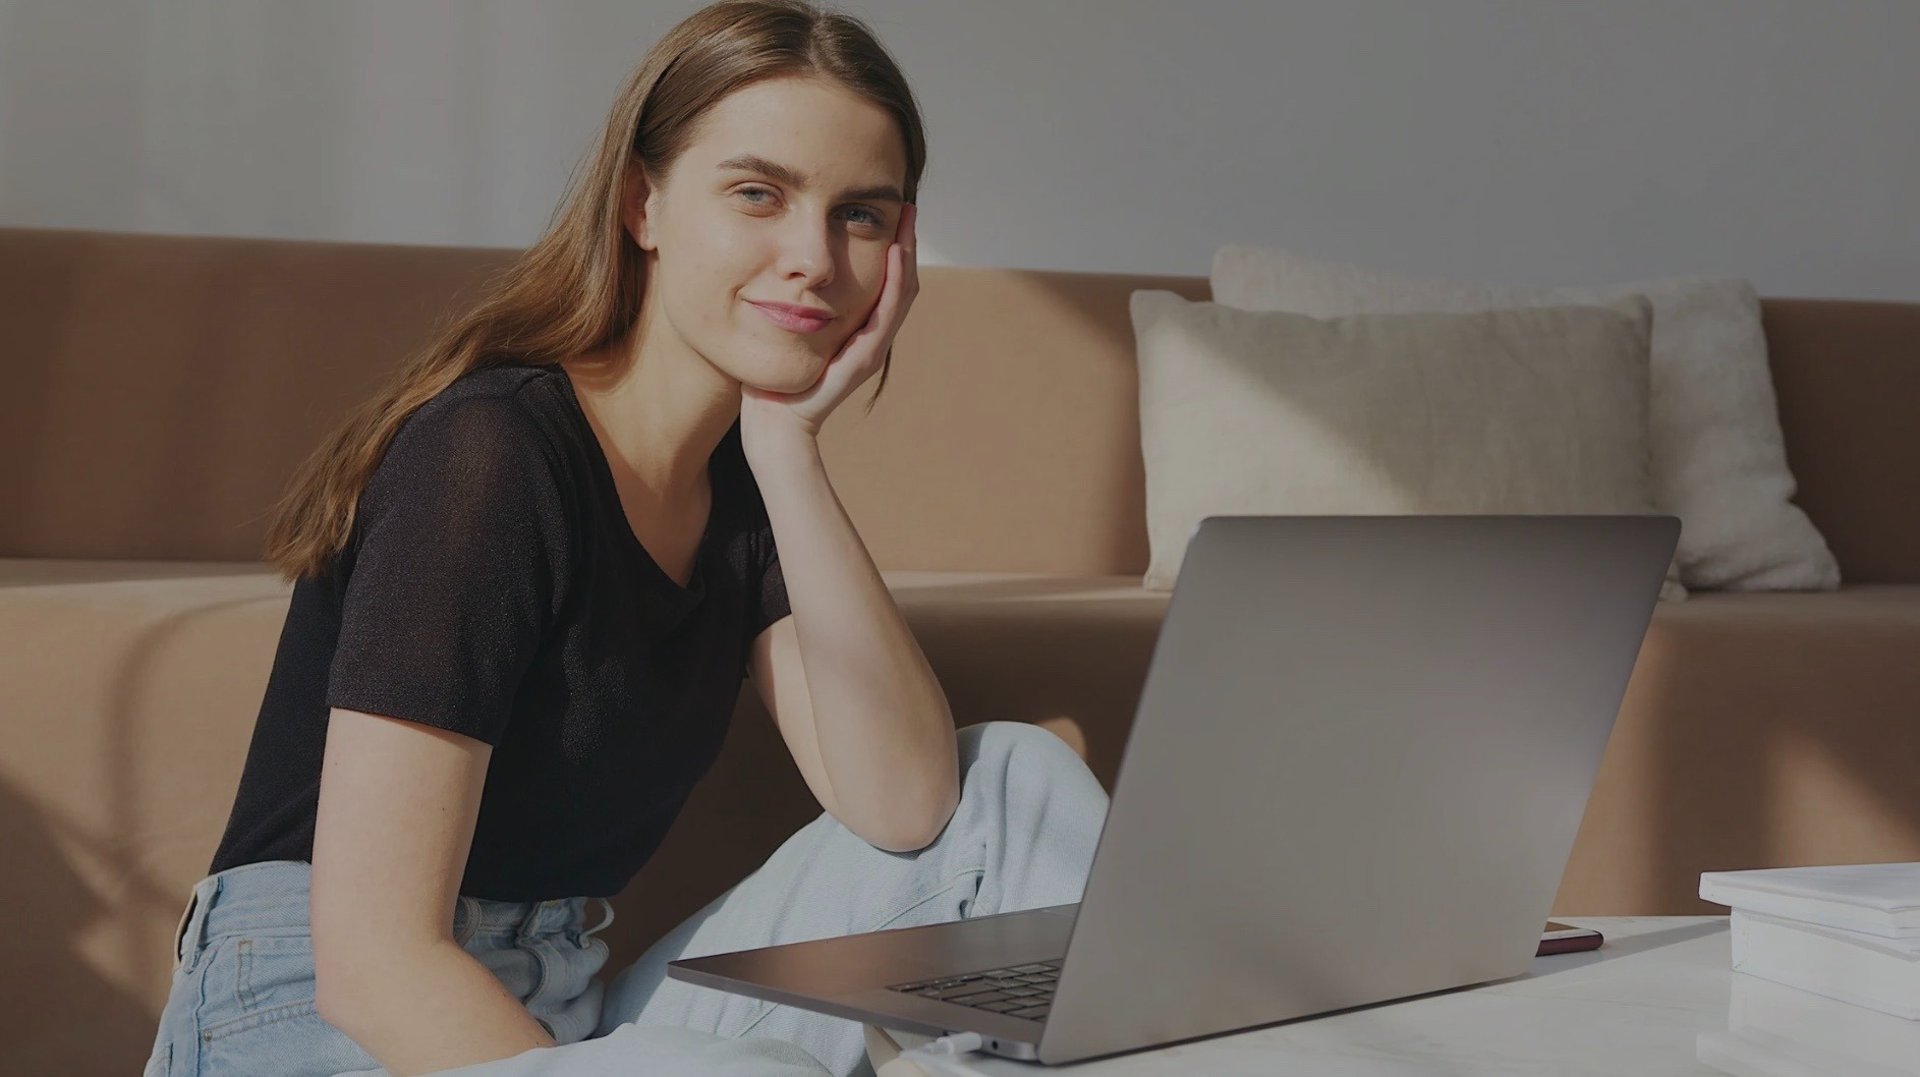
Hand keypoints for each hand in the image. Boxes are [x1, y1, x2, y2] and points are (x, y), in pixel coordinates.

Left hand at [740, 202, 917, 451]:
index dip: (892, 246)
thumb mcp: (784, 328)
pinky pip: (885, 315)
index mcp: (857, 329)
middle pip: (901, 282)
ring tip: (907, 220)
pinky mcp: (862, 360)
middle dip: (906, 242)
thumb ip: (791, 302)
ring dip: (906, 254)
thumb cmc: (771, 380)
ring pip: (901, 293)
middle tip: (909, 205)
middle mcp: (870, 338)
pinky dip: (894, 282)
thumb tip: (780, 267)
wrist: (771, 424)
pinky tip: (894, 253)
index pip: (885, 281)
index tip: (891, 210)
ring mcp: (870, 349)